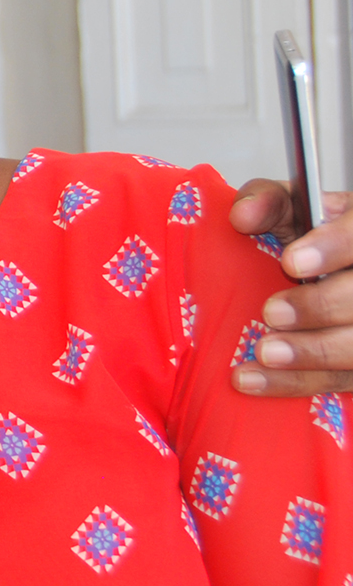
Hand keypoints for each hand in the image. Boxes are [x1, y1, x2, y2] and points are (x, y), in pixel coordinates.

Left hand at [229, 182, 352, 394]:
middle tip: (272, 312)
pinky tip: (256, 380)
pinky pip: (344, 381)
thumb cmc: (308, 240)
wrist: (322, 277)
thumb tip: (242, 216)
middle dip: (321, 306)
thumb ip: (267, 203)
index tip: (292, 262)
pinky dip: (298, 382)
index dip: (334, 247)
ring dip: (314, 353)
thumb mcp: (292, 210)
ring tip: (264, 353)